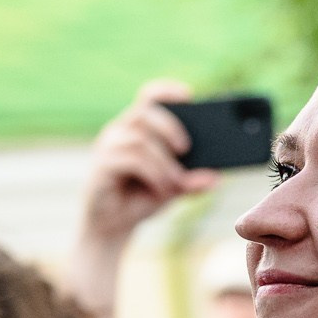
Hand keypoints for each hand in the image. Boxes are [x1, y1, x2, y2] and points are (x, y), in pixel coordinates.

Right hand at [80, 80, 218, 247]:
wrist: (112, 227)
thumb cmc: (140, 199)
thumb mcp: (172, 189)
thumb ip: (191, 181)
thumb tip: (215, 177)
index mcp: (138, 128)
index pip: (149, 96)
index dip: (166, 91)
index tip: (188, 95)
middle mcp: (120, 131)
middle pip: (144, 112)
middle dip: (169, 127)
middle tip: (186, 149)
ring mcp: (108, 147)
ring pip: (140, 140)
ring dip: (164, 162)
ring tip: (177, 183)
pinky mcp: (101, 166)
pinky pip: (131, 159)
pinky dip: (153, 174)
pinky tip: (162, 189)